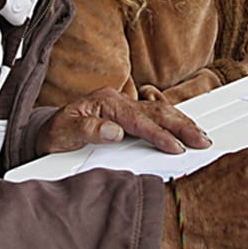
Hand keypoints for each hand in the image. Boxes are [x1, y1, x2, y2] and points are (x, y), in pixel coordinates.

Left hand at [35, 87, 210, 155]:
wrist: (46, 131)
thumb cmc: (55, 133)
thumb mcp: (64, 132)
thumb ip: (88, 130)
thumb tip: (114, 131)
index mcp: (106, 102)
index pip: (138, 120)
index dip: (158, 134)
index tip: (175, 147)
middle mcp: (118, 101)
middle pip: (157, 112)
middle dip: (181, 126)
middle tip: (201, 140)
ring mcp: (124, 106)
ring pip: (160, 111)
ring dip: (182, 123)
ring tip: (201, 135)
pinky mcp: (128, 114)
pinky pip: (156, 116)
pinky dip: (174, 122)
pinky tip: (186, 128)